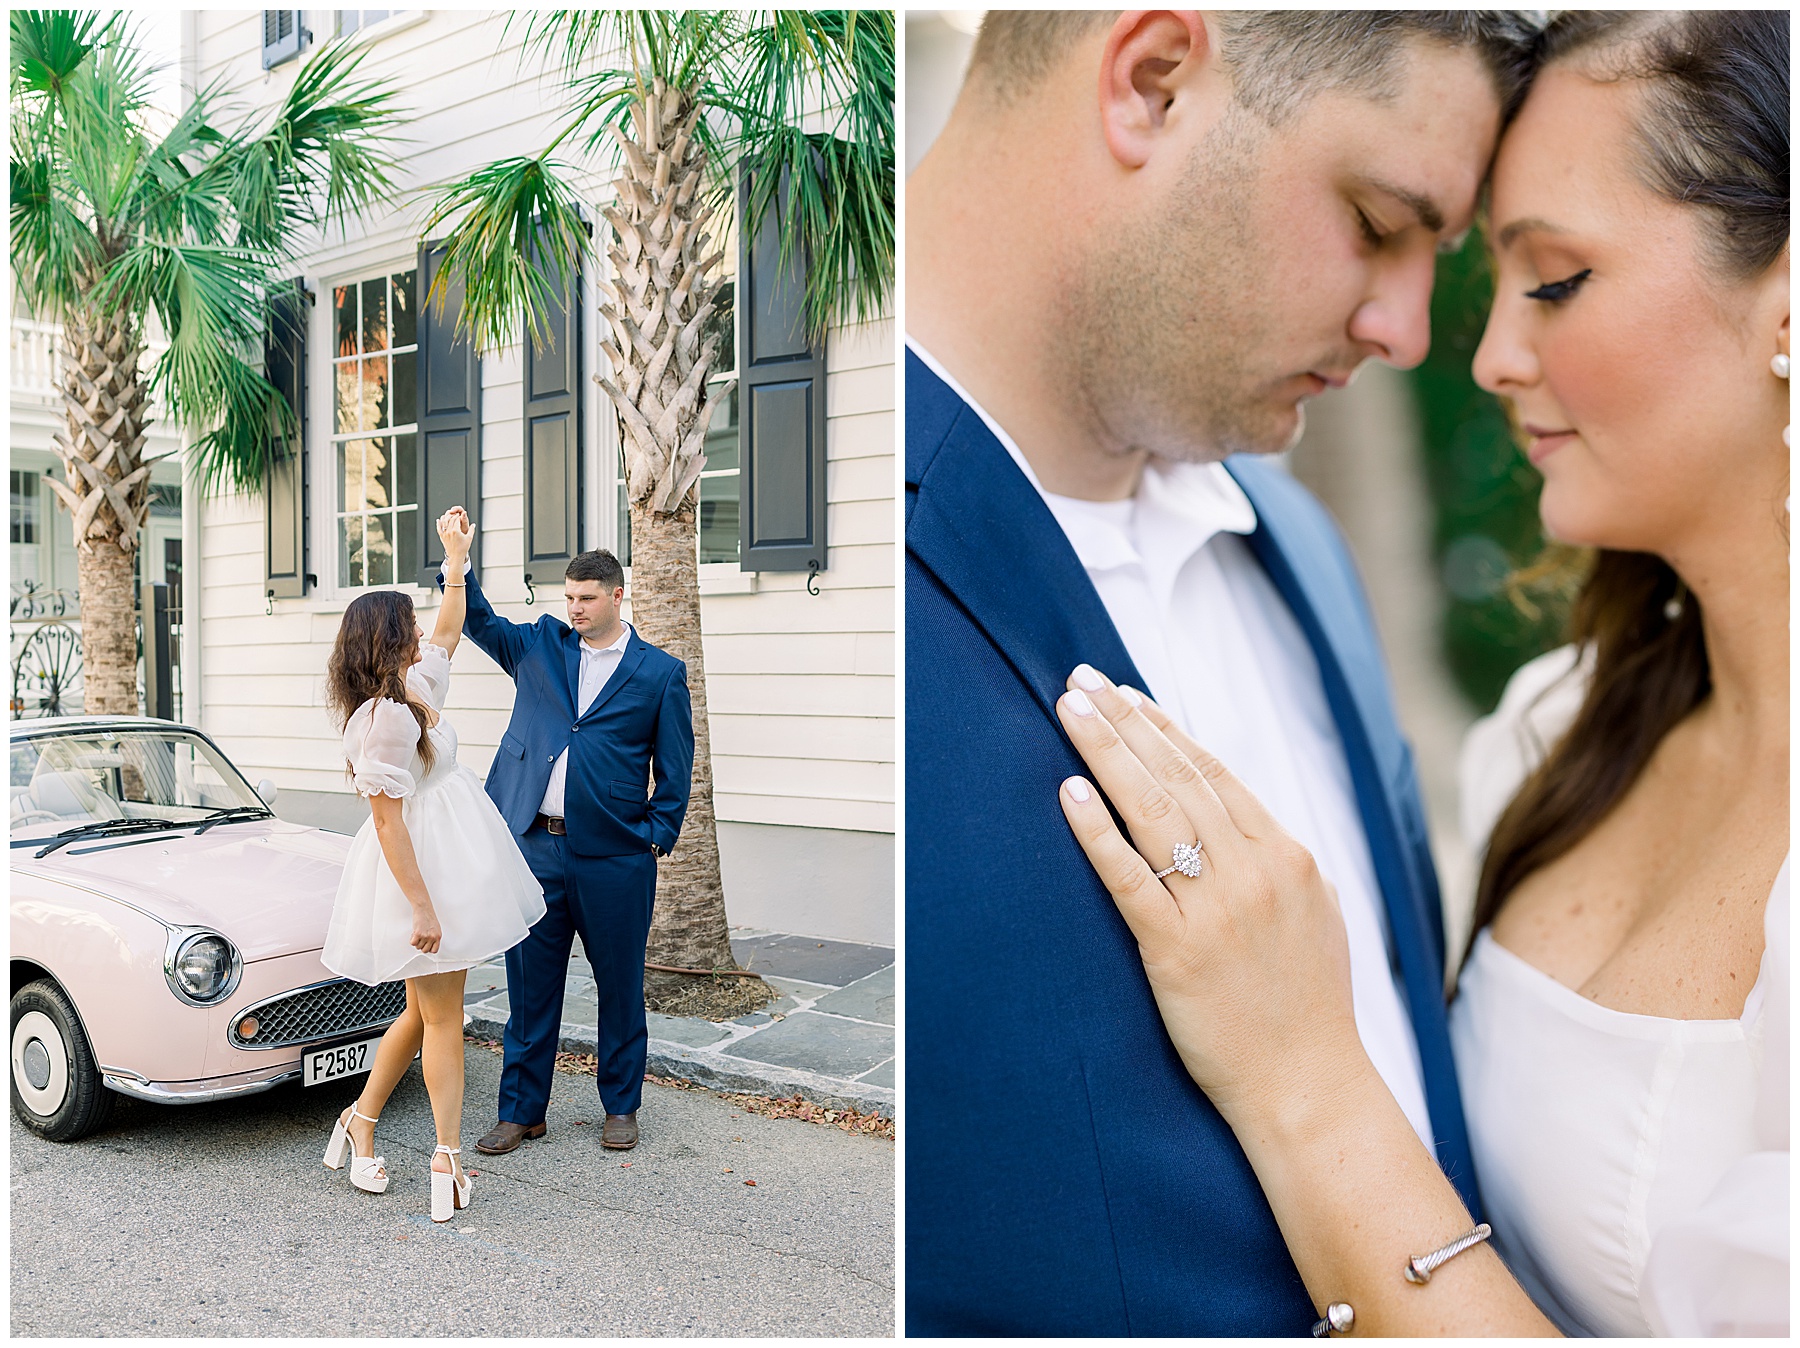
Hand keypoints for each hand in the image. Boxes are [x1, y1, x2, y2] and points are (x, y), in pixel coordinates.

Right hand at [410, 903, 442, 953]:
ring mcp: (426, 936)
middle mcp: (433, 937)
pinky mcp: (418, 933)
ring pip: (418, 947)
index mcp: (438, 936)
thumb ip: (434, 938)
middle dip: (421, 945)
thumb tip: (430, 944)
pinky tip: (414, 934)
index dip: (429, 948)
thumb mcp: (436, 929)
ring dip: (416, 941)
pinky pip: (413, 943)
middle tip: (420, 939)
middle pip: (425, 950)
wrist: (424, 909)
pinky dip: (412, 939)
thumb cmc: (429, 917)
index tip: (426, 946)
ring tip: (418, 934)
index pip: (434, 951)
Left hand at [436, 507, 472, 563]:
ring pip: (444, 522)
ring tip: (449, 516)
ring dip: (446, 518)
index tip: (460, 515)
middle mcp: (449, 531)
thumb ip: (471, 530)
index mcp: (456, 531)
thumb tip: (473, 525)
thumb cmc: (463, 548)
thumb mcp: (469, 538)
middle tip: (456, 515)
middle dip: (453, 516)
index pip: (457, 520)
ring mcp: (445, 534)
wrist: (456, 556)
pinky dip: (438, 524)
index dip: (459, 516)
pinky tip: (438, 520)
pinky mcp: (442, 537)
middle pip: (450, 520)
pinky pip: (439, 528)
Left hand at [1054, 666, 1364, 1122]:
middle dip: (1125, 722)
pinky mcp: (1177, 951)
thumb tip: (1238, 813)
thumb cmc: (1307, 1005)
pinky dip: (1098, 831)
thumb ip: (1278, 859)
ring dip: (1106, 752)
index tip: (1126, 694)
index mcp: (1287, 856)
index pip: (1214, 771)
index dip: (1164, 728)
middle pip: (1177, 776)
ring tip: (1070, 710)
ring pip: (1152, 811)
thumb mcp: (1315, 912)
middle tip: (1081, 681)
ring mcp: (1216, 910)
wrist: (1309, 1085)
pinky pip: (1130, 878)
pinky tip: (1071, 793)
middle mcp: (1254, 871)